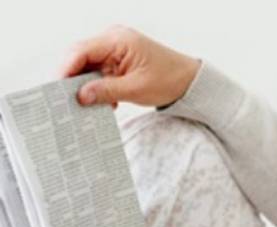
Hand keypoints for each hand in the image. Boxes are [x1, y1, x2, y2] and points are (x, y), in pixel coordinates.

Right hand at [61, 25, 200, 107]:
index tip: (57, 91)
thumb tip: (80, 96)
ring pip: (88, 67)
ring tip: (85, 107)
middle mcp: (112, 40)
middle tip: (66, 102)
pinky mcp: (118, 60)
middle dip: (73, 80)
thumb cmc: (170, 80)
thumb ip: (107, 91)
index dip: (66, 70)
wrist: (189, 81)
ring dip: (87, 87)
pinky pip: (99, 72)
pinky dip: (98, 88)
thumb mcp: (137, 89)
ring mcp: (114, 49)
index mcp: (117, 40)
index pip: (80, 51)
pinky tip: (103, 105)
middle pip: (80, 58)